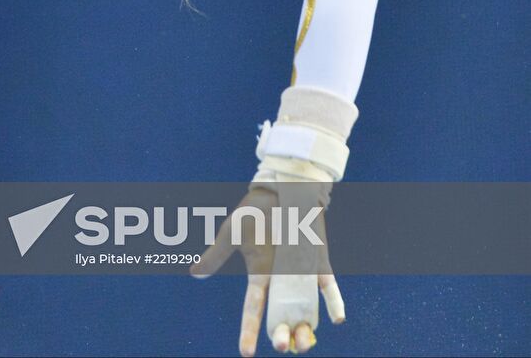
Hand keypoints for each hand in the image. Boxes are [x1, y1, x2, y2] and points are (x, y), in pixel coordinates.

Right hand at [190, 183, 343, 355]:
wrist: (281, 189)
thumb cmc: (255, 211)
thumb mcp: (231, 233)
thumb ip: (216, 254)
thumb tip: (193, 273)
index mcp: (259, 276)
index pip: (253, 310)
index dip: (249, 332)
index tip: (246, 353)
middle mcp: (281, 281)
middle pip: (283, 317)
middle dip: (283, 336)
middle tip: (282, 346)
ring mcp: (301, 274)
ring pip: (305, 310)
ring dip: (307, 329)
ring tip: (305, 343)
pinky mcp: (318, 263)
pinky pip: (328, 286)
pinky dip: (334, 302)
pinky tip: (337, 318)